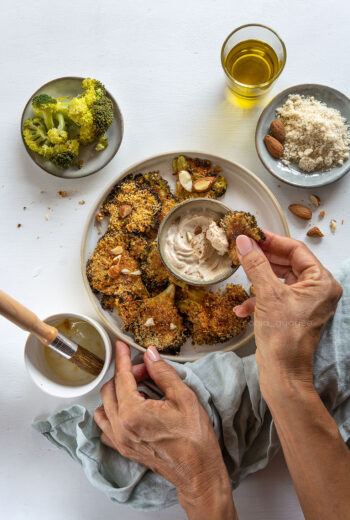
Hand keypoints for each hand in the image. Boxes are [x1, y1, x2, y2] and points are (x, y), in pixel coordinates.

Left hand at [94, 340, 236, 519]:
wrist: (198, 472)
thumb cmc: (194, 439)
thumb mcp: (184, 398)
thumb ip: (163, 373)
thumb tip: (150, 355)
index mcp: (133, 413)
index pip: (122, 377)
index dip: (123, 358)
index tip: (122, 345)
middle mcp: (120, 428)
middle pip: (110, 390)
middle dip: (125, 374)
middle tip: (145, 370)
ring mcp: (120, 441)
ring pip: (103, 407)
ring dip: (116, 393)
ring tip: (138, 389)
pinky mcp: (124, 449)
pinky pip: (105, 427)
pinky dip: (112, 413)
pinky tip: (129, 409)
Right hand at [233, 231, 341, 401]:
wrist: (282, 373)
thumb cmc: (283, 336)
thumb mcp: (268, 294)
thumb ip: (256, 264)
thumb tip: (245, 241)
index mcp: (321, 282)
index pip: (296, 250)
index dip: (272, 240)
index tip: (252, 234)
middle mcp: (317, 291)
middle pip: (287, 263)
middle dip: (262, 259)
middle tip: (242, 249)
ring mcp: (305, 304)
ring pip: (279, 280)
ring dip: (258, 280)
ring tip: (240, 275)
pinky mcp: (292, 315)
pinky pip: (275, 297)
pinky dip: (258, 300)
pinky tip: (242, 308)